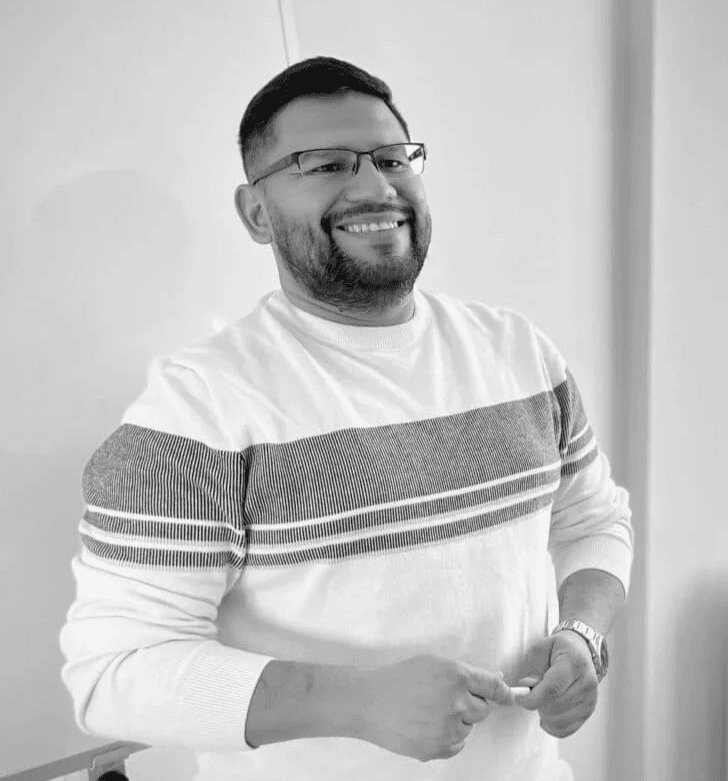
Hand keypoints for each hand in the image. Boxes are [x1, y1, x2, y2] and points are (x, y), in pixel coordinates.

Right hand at [358, 653, 514, 762]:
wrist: (369, 701)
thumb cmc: (398, 678)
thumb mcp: (433, 663)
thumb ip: (464, 673)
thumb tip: (493, 682)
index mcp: (456, 676)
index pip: (493, 687)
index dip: (504, 693)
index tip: (511, 698)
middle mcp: (457, 702)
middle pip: (483, 710)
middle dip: (471, 705)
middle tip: (446, 699)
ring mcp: (448, 727)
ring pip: (468, 728)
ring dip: (457, 721)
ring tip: (429, 711)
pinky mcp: (439, 748)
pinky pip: (457, 744)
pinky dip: (447, 737)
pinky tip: (426, 725)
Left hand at [512, 631, 598, 737]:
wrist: (579, 650)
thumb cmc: (557, 649)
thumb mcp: (540, 649)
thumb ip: (533, 668)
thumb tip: (528, 688)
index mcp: (574, 663)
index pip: (553, 689)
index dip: (533, 698)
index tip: (520, 698)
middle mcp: (586, 683)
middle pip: (556, 706)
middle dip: (537, 704)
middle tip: (532, 693)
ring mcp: (590, 699)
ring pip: (560, 721)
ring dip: (544, 714)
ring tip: (542, 700)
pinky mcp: (589, 711)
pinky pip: (567, 729)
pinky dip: (553, 726)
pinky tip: (547, 716)